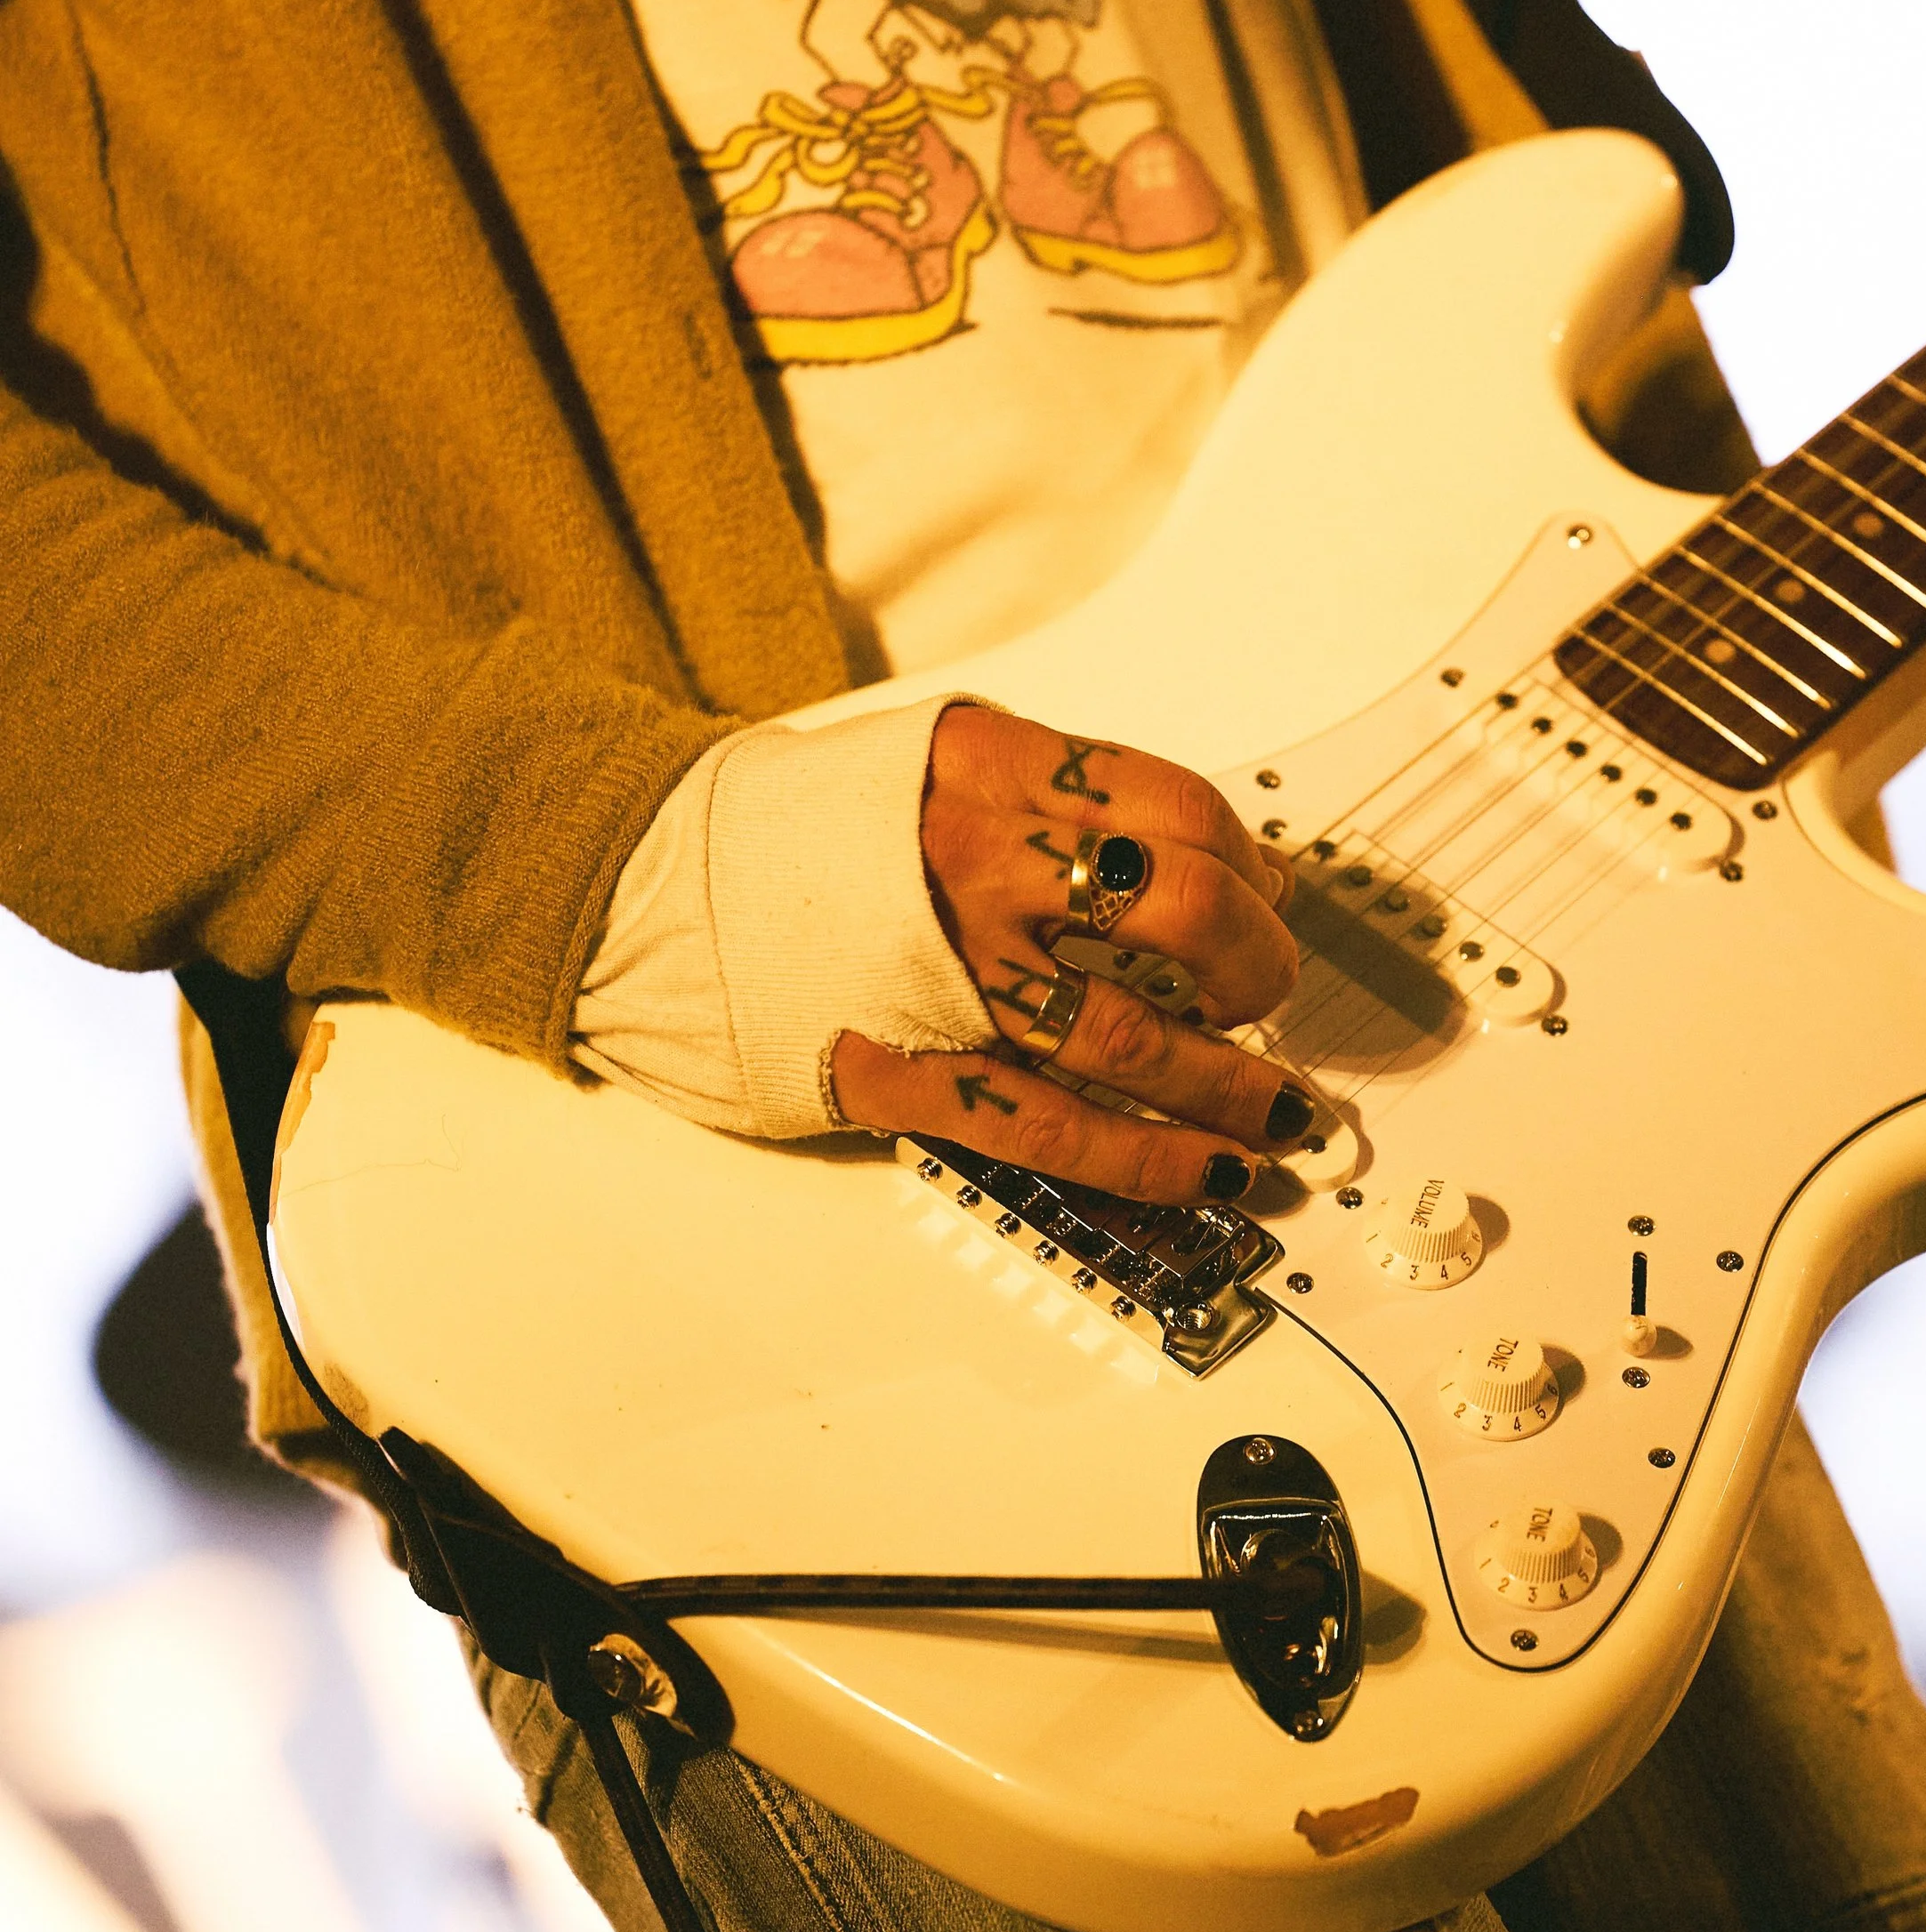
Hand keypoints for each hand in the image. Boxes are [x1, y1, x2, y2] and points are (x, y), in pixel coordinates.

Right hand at [831, 706, 1306, 1203]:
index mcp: (989, 771)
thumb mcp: (926, 761)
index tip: (1271, 895)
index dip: (1247, 862)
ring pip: (1133, 1037)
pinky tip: (1209, 1169)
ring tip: (1276, 1112)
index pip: (1175, 808)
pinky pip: (1056, 1127)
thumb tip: (1206, 856)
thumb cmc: (798, 832)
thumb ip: (1052, 796)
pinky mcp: (907, 1070)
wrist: (643, 880)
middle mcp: (978, 865)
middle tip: (1270, 994)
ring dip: (1230, 1084)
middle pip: (1179, 911)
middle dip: (1257, 963)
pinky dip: (1150, 1157)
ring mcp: (945, 977)